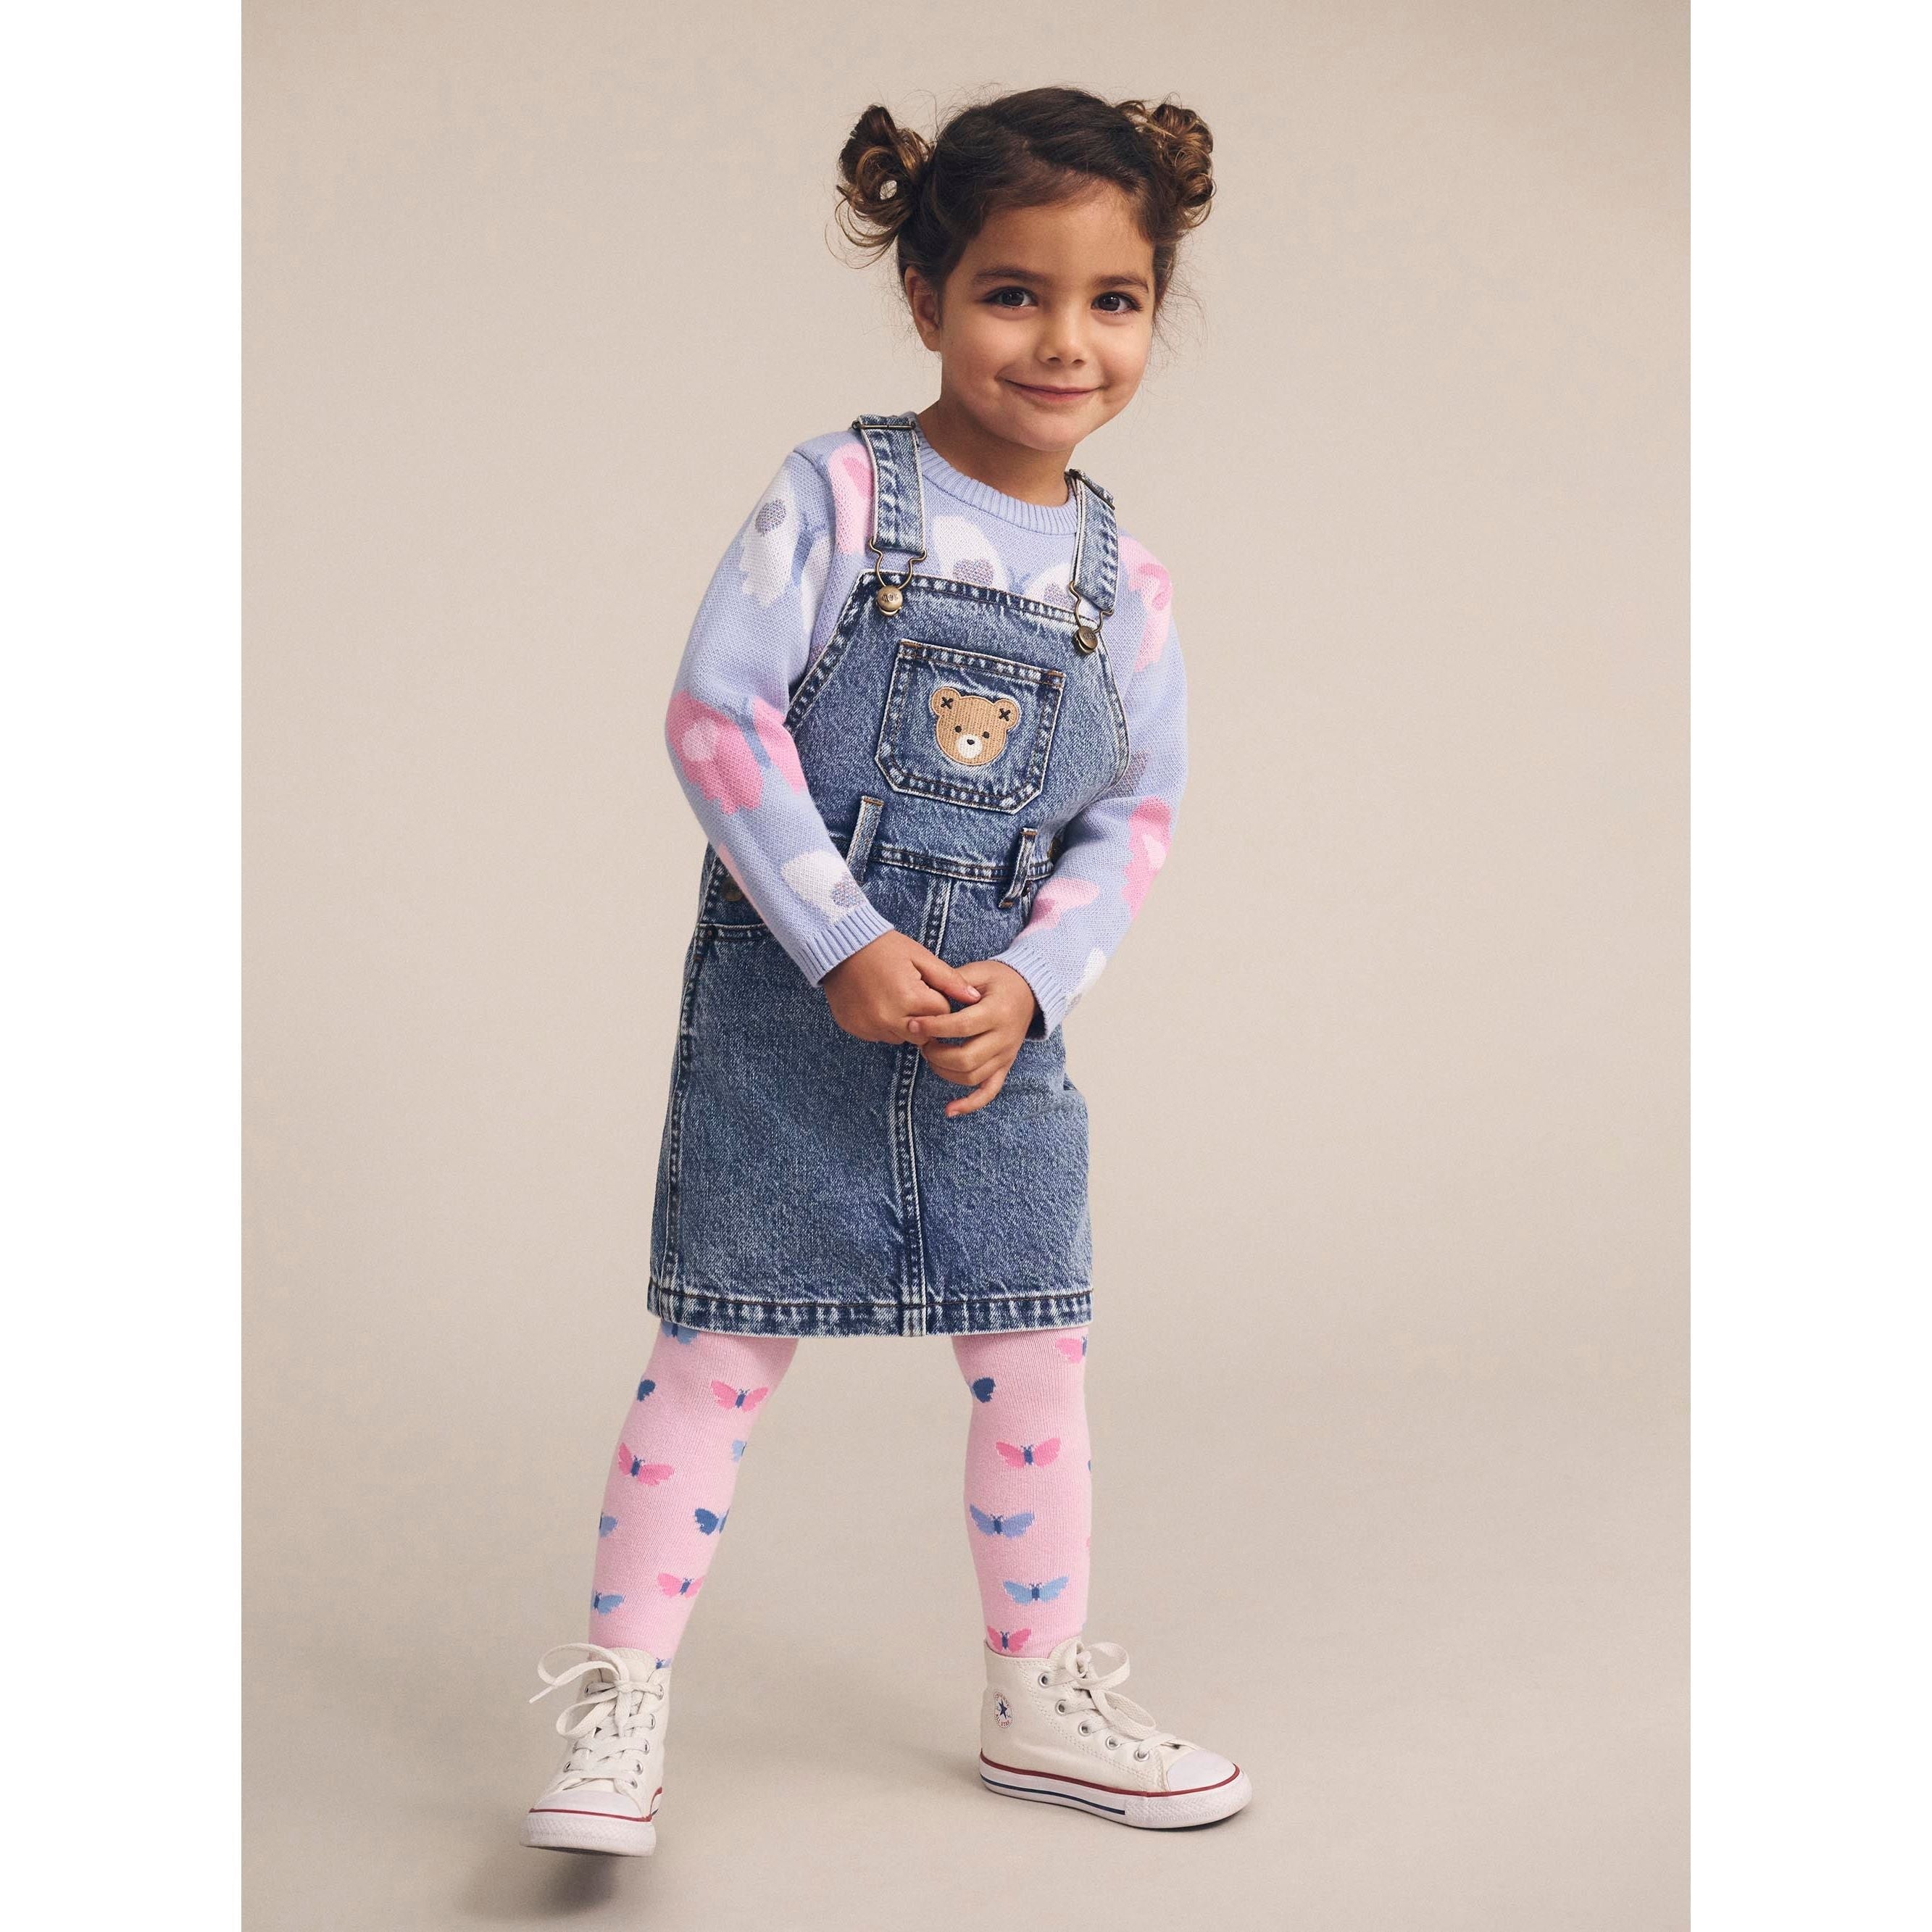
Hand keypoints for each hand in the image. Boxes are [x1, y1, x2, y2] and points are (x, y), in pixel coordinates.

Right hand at [821, 930, 982, 1043]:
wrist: (840, 945)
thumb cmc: (883, 947)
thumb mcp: (920, 957)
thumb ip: (949, 980)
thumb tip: (974, 998)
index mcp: (909, 998)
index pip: (941, 1015)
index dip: (938, 1001)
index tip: (927, 987)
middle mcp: (888, 1018)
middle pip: (924, 1034)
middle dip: (925, 1019)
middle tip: (913, 995)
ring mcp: (870, 1026)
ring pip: (902, 1038)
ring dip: (905, 1024)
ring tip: (894, 997)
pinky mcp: (856, 1029)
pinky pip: (880, 1036)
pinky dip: (884, 1024)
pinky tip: (877, 1003)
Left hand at [904, 959, 1036, 1117]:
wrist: (1031, 991)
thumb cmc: (1000, 979)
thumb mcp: (979, 971)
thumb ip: (954, 981)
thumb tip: (926, 994)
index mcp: (997, 1012)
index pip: (961, 1026)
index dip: (933, 1027)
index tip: (913, 1024)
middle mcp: (1004, 1038)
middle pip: (966, 1058)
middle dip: (936, 1054)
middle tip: (922, 1042)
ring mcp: (1006, 1055)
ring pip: (972, 1077)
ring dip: (944, 1072)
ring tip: (931, 1056)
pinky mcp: (1005, 1066)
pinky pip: (989, 1092)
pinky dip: (969, 1104)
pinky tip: (949, 1110)